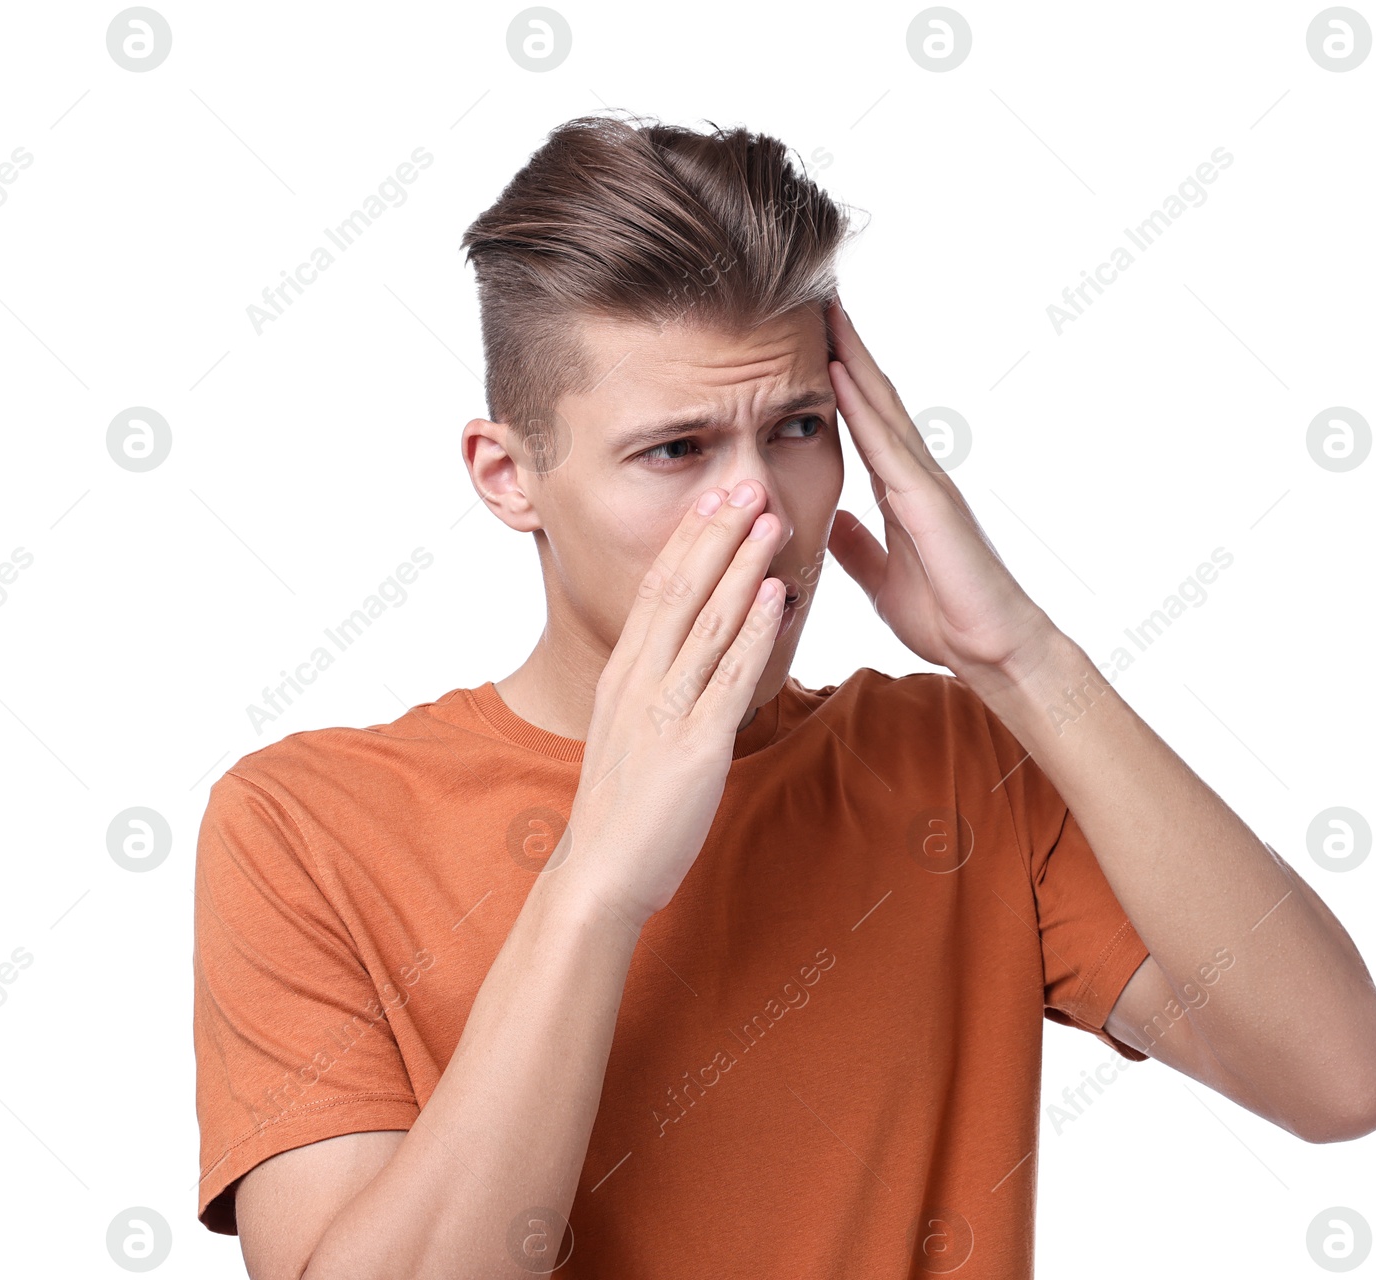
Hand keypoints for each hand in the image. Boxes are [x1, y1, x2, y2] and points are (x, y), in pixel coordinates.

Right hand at [559, 482, 788, 927]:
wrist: (600, 873)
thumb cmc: (620, 810)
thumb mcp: (627, 732)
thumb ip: (653, 690)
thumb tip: (682, 659)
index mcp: (622, 675)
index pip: (656, 590)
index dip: (688, 540)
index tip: (712, 499)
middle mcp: (639, 681)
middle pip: (678, 589)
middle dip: (715, 533)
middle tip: (744, 485)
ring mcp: (664, 710)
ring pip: (706, 622)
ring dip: (742, 566)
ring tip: (769, 519)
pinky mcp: (694, 745)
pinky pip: (728, 677)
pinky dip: (753, 631)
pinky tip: (776, 596)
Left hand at [823, 295, 1060, 681]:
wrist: (993, 649)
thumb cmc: (947, 617)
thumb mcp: (881, 578)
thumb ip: (859, 546)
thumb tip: (833, 522)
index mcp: (900, 492)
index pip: (862, 421)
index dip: (837, 379)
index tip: (807, 339)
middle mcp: (915, 475)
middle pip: (874, 396)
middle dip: (845, 347)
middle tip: (816, 297)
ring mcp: (926, 482)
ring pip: (882, 405)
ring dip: (851, 356)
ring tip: (824, 310)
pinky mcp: (930, 501)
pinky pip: (887, 444)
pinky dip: (862, 405)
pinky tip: (838, 372)